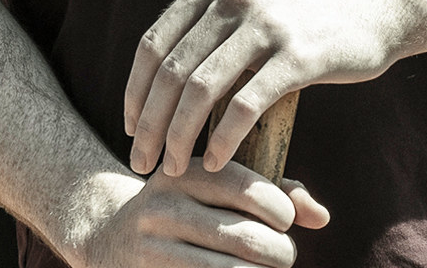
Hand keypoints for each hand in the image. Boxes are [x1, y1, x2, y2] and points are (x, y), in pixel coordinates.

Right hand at [75, 163, 329, 267]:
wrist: (104, 234)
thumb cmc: (183, 208)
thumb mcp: (214, 187)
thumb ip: (272, 191)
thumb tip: (322, 217)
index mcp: (183, 172)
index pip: (242, 185)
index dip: (277, 208)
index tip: (286, 222)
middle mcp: (162, 207)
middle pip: (241, 238)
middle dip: (278, 253)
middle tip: (284, 255)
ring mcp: (151, 251)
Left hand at [125, 0, 408, 180]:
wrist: (374, 9)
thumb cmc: (306, 17)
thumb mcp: (250, 3)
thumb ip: (210, 26)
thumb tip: (162, 76)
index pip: (154, 44)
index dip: (135, 91)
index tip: (129, 128)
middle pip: (172, 72)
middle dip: (149, 124)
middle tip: (142, 162)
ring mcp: (266, 24)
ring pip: (201, 90)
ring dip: (179, 137)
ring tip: (173, 170)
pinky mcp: (297, 55)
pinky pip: (245, 105)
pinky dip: (223, 140)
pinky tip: (215, 164)